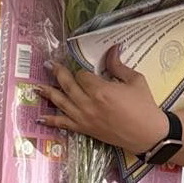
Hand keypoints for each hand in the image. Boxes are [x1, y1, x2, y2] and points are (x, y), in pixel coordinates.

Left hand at [36, 45, 167, 153]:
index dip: (82, 71)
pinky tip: (39, 117)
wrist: (147, 134)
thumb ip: (118, 65)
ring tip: (36, 86)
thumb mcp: (135, 81)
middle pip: (67, 85)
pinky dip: (50, 120)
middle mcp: (88, 103)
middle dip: (57, 73)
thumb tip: (112, 48)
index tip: (84, 70)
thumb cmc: (144, 106)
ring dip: (47, 93)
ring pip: (60, 102)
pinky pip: (63, 123)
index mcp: (101, 90)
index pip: (82, 75)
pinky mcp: (83, 128)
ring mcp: (83, 117)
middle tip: (47, 64)